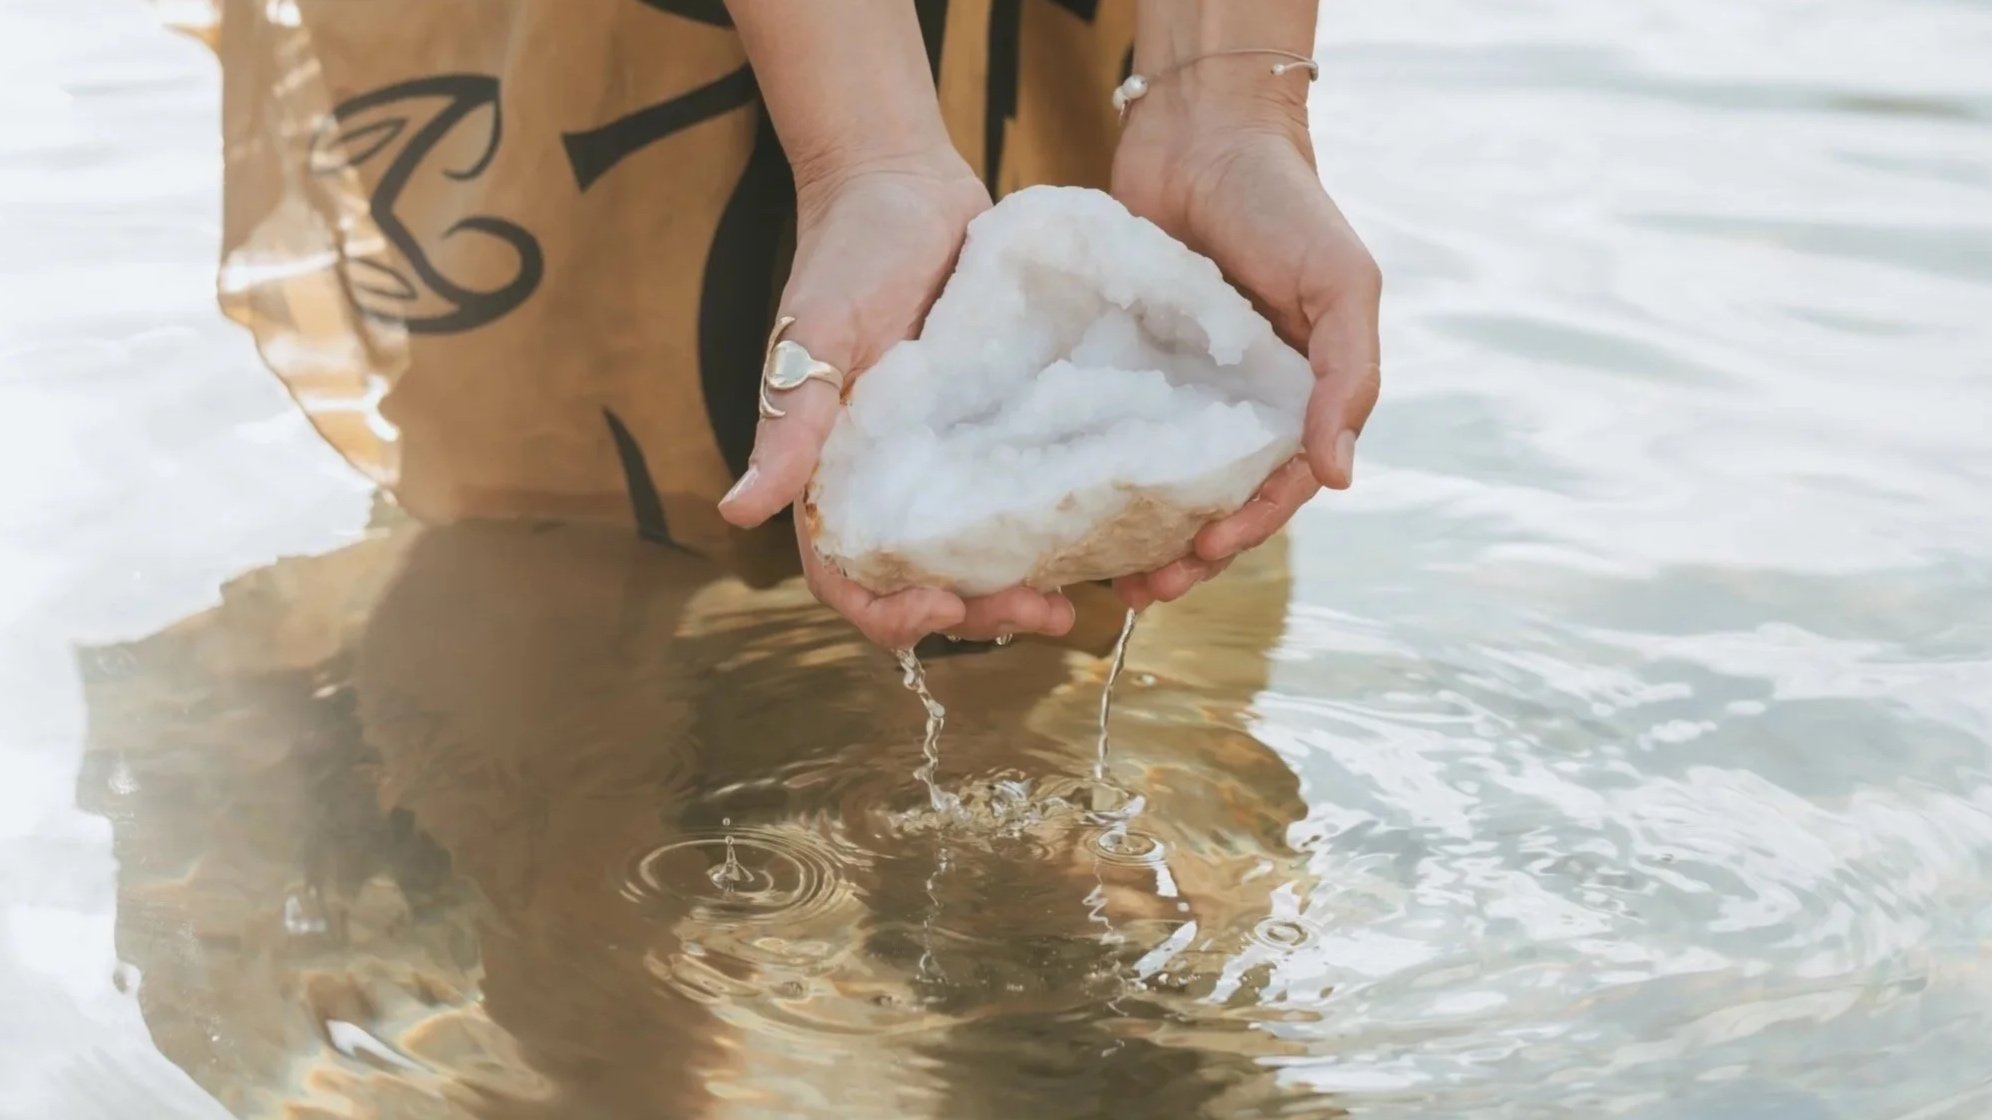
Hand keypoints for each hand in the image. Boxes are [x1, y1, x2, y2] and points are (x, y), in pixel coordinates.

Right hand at [716, 152, 1077, 648]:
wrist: (905, 184)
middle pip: (929, 585)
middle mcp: (896, 483)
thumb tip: (738, 510)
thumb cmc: (846, 253)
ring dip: (1023, 589)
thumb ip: (789, 423)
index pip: (850, 579)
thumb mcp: (817, 334)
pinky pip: (1026, 493)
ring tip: (1077, 599)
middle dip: (981, 617)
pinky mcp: (1001, 429)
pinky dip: (1058, 526)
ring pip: (984, 554)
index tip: (945, 608)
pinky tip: (1108, 536)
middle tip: (1044, 615)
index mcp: (836, 477)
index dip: (892, 614)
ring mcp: (952, 460)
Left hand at [1108, 102, 1382, 611]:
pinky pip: (1103, 428)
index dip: (1246, 529)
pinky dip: (1088, 470)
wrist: (1204, 130)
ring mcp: (1173, 388)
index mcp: (1293, 399)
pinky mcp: (1117, 364)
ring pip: (1153, 482)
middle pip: (1210, 502)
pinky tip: (1058, 503)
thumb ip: (1347, 375)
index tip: (1204, 556)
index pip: (1274, 488)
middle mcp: (1233, 405)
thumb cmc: (1287, 204)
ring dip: (1133, 533)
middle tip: (1140, 591)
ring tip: (1098, 573)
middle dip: (1182, 556)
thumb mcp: (1342, 284)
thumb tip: (1340, 477)